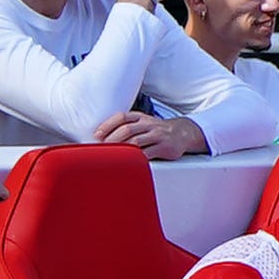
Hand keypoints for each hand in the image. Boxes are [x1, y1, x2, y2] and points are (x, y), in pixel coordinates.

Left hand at [91, 111, 207, 158]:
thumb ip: (126, 126)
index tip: (96, 134)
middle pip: (127, 129)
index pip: (122, 117)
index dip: (107, 125)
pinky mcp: (165, 147)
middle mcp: (149, 124)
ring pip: (137, 141)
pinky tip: (128, 161)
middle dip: (112, 139)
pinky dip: (137, 157)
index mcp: (140, 117)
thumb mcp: (142, 123)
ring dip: (122, 149)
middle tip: (101, 148)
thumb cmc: (156, 130)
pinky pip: (148, 153)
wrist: (182, 133)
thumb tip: (102, 137)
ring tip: (112, 156)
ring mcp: (158, 135)